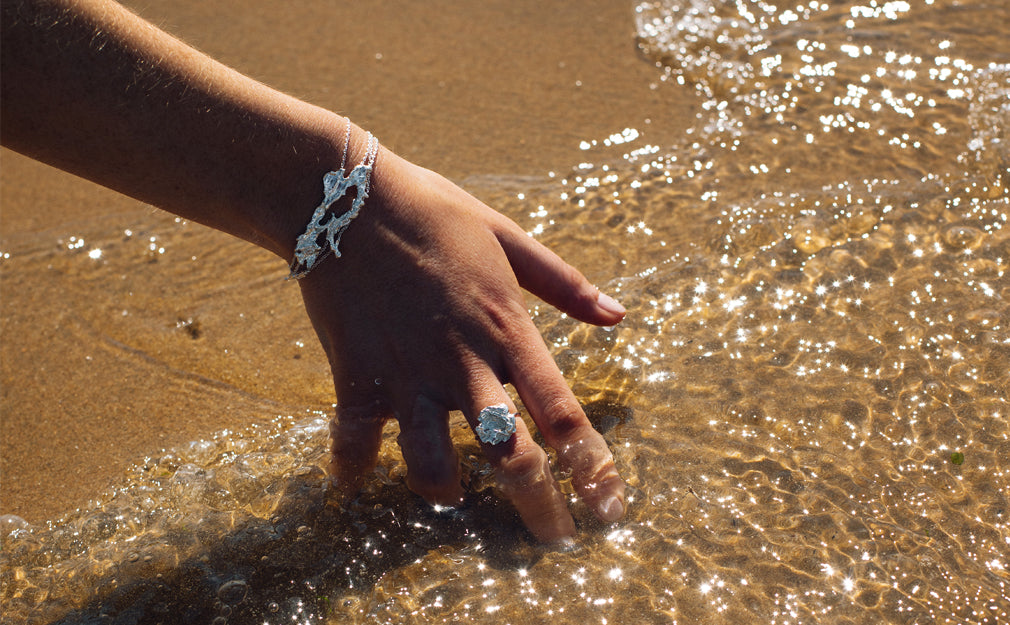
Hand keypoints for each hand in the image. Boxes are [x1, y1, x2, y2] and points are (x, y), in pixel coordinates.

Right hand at [297, 145, 626, 542]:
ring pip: (433, 462)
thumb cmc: (434, 213)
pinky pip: (355, 438)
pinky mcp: (357, 374)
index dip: (591, 465)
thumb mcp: (509, 237)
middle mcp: (464, 362)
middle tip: (552, 541)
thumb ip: (564, 283)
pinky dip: (351, 465)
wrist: (347, 198)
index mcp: (508, 330)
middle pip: (510, 454)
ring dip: (444, 491)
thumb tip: (619, 315)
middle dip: (537, 507)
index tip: (608, 506)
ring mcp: (409, 373)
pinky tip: (351, 481)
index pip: (561, 412)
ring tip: (452, 498)